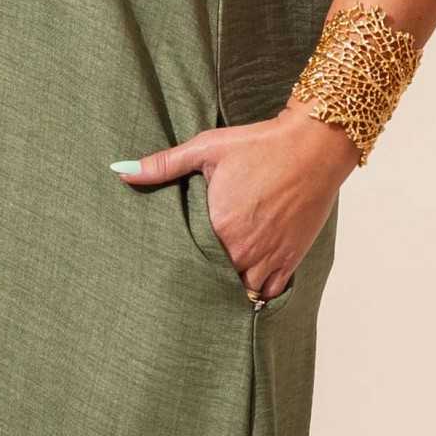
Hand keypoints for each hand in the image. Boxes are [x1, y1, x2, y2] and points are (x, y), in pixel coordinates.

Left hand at [111, 107, 354, 299]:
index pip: (188, 260)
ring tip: (218, 277)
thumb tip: (121, 169)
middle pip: (213, 279)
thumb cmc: (259, 144)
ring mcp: (269, 256)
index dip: (180, 262)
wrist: (313, 145)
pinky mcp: (291, 257)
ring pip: (241, 290)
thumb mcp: (207, 148)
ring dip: (230, 286)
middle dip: (203, 277)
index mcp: (218, 226)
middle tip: (192, 274)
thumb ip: (163, 165)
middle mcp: (243, 248)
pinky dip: (259, 289)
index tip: (173, 260)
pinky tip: (248, 279)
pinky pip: (270, 291)